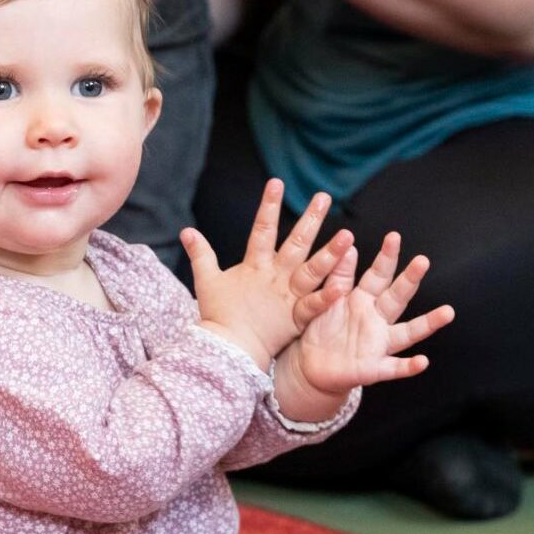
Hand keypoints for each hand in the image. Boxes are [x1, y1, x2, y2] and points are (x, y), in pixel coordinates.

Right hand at [184, 178, 354, 367]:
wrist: (226, 351)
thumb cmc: (218, 316)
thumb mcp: (206, 281)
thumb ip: (200, 254)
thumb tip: (186, 231)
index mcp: (254, 266)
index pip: (261, 229)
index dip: (268, 205)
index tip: (276, 182)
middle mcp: (274, 277)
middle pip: (295, 243)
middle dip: (310, 219)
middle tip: (324, 196)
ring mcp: (287, 297)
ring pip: (312, 271)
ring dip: (330, 254)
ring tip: (348, 236)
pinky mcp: (295, 319)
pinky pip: (314, 306)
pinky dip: (328, 297)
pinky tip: (344, 285)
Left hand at [274, 233, 455, 419]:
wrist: (309, 364)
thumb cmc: (320, 328)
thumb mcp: (327, 298)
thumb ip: (338, 275)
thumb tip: (349, 246)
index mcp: (363, 300)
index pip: (378, 275)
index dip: (386, 257)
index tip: (394, 236)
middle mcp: (376, 320)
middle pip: (396, 297)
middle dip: (409, 280)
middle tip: (422, 261)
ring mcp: (378, 344)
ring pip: (407, 332)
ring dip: (428, 323)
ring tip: (448, 312)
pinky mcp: (373, 368)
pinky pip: (394, 368)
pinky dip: (408, 366)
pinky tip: (422, 362)